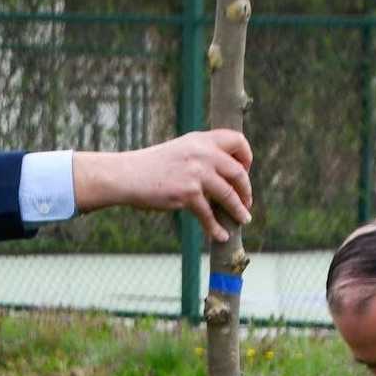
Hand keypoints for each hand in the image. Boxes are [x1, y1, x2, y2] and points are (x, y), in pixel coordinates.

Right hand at [73, 131, 253, 241]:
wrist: (128, 175)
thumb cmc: (152, 166)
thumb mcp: (181, 150)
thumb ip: (202, 156)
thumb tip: (224, 174)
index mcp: (201, 139)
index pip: (237, 140)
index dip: (246, 156)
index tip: (244, 171)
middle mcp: (202, 153)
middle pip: (238, 172)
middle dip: (246, 190)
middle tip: (246, 202)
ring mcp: (196, 173)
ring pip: (229, 195)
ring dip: (238, 210)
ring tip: (243, 220)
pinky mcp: (188, 194)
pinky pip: (209, 215)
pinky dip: (216, 228)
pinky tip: (221, 236)